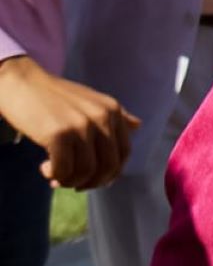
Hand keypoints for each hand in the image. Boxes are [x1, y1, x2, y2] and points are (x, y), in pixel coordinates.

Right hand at [0, 56, 138, 189]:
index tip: (93, 178)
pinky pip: (64, 170)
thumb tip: (137, 126)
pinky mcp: (59, 134)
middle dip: (92, 182)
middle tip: (73, 184)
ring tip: (55, 176)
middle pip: (108, 166)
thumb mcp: (91, 101)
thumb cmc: (54, 95)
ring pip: (86, 171)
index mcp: (113, 111)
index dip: (111, 172)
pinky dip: (55, 176)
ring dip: (70, 181)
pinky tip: (45, 169)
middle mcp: (102, 118)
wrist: (21, 81)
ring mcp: (82, 126)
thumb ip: (115, 116)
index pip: (124, 153)